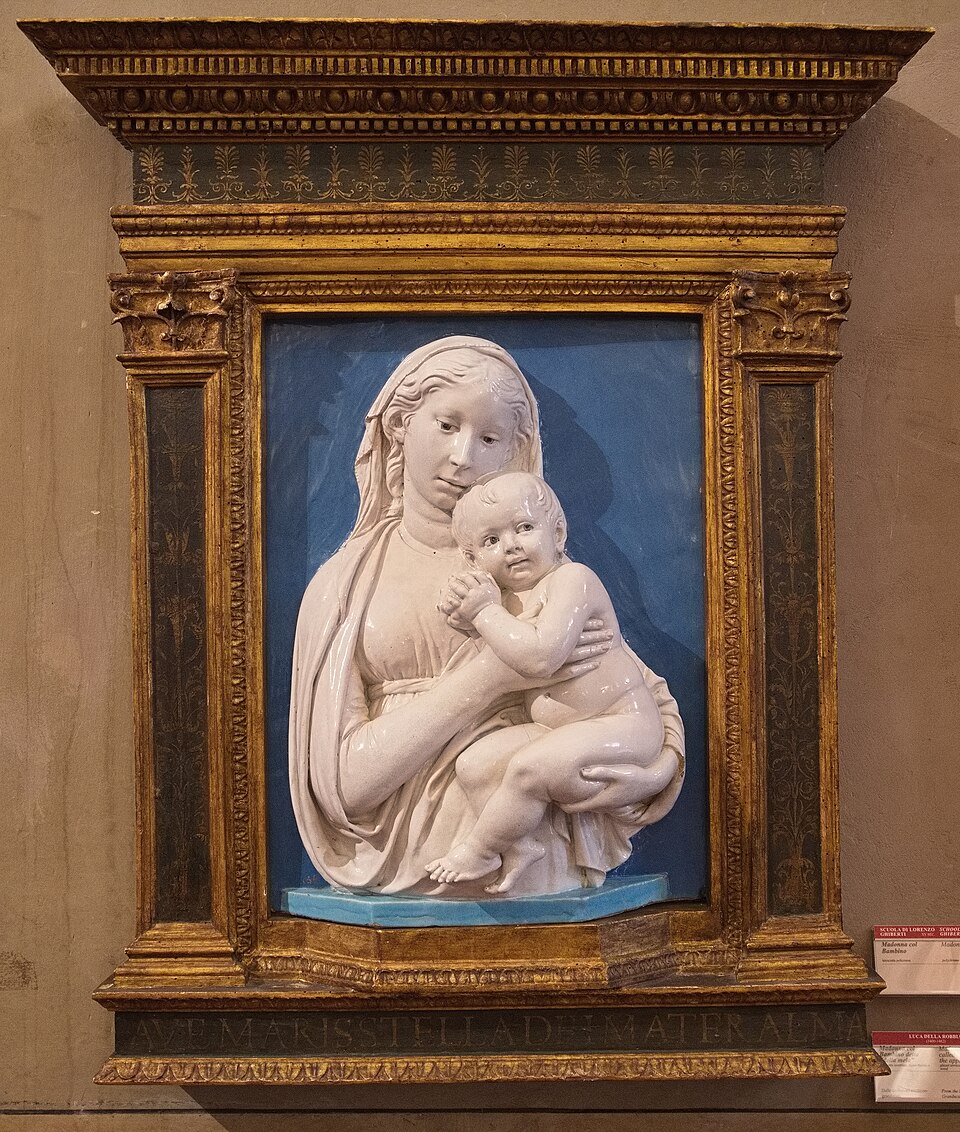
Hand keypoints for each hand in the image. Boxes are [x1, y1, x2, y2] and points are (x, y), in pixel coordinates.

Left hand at [440, 570, 500, 623]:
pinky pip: (454, 601)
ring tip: (450, 583)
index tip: (467, 573)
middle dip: (461, 576)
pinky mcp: (464, 607)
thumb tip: (487, 573)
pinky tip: (448, 597)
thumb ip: (491, 581)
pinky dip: (450, 599)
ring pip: (458, 588)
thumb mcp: (496, 591)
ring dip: (453, 584)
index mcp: (486, 586)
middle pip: (467, 579)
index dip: (472, 573)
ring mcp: (470, 599)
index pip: (478, 575)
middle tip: (456, 575)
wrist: (491, 619)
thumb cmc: (493, 605)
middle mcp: (477, 591)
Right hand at [479, 618, 612, 691]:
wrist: (490, 675)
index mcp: (541, 637)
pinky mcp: (547, 678)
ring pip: (577, 658)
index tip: (600, 619)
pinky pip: (570, 674)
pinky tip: (596, 664)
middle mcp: (547, 653)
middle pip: (577, 643)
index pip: (570, 629)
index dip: (586, 625)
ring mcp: (549, 667)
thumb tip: (541, 604)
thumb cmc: (498, 649)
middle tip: (611, 632)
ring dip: (593, 652)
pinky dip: (584, 668)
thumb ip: (528, 617)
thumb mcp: (513, 628)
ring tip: (607, 647)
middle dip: (595, 637)